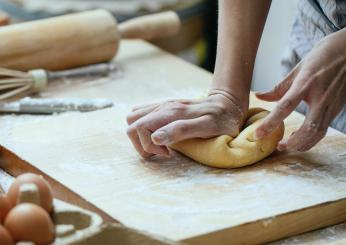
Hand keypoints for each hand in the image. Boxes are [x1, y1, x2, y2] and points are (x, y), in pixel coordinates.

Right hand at [126, 92, 247, 157]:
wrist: (228, 104)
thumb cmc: (222, 120)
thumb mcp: (208, 127)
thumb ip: (181, 130)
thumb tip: (156, 138)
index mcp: (171, 112)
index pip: (139, 128)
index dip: (148, 146)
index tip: (167, 153)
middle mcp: (163, 106)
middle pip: (132, 124)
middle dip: (141, 143)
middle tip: (162, 151)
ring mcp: (163, 106)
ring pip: (135, 119)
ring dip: (142, 136)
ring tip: (161, 145)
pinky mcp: (165, 108)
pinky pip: (143, 115)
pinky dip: (145, 129)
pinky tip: (161, 136)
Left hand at [255, 31, 345, 151]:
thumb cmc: (323, 55)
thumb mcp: (298, 68)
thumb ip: (279, 87)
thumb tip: (259, 96)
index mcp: (306, 83)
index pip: (285, 107)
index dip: (270, 122)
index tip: (258, 134)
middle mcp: (321, 96)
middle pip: (308, 128)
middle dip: (293, 143)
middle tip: (278, 147)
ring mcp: (332, 104)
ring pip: (319, 133)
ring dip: (303, 144)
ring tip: (287, 145)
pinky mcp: (337, 108)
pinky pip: (324, 128)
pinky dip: (311, 138)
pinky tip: (300, 137)